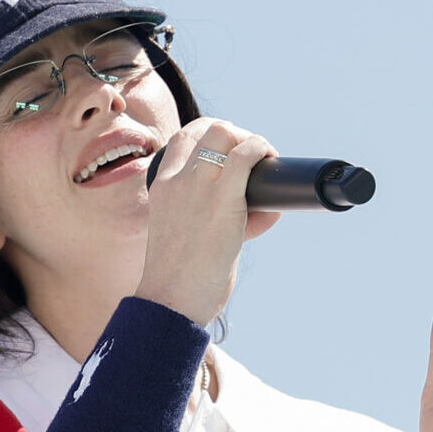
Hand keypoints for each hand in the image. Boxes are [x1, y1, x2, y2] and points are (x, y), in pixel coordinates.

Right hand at [134, 118, 282, 325]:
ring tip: (263, 162)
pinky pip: (246, 155)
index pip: (184, 138)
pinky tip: (271, 165)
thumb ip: (219, 217)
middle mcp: (175, 180)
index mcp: (161, 187)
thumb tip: (266, 210)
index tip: (230, 154)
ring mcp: (196, 187)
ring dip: (250, 141)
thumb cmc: (179, 280)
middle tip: (252, 160)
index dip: (212, 136)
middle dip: (237, 135)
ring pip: (225, 132)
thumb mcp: (186, 237)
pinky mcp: (222, 200)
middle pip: (208, 128)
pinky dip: (262, 151)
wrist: (169, 303)